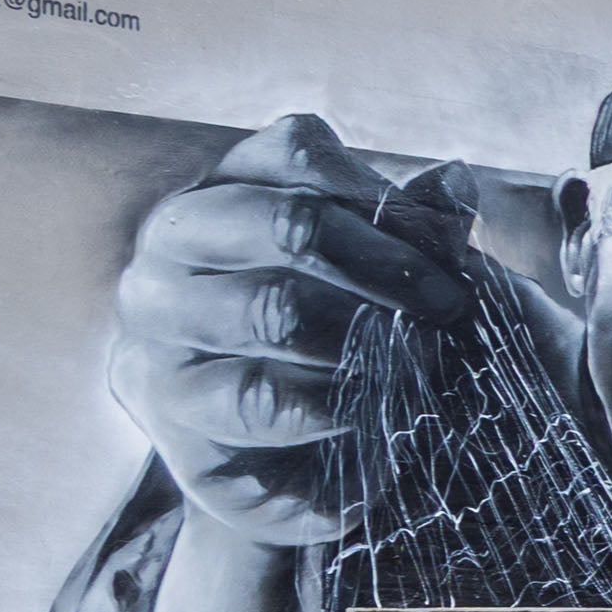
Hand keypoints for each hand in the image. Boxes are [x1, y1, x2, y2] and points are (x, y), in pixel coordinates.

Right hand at [108, 115, 470, 546]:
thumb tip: (454, 181)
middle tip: (451, 310)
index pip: (299, 151)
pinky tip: (372, 419)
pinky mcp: (167, 404)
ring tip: (423, 365)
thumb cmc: (345, 338)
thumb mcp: (388, 274)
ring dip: (368, 339)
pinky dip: (333, 408)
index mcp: (228, 187)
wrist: (294, 460)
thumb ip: (418, 228)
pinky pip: (258, 398)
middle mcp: (174, 242)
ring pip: (272, 308)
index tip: (447, 247)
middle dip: (393, 268)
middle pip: (291, 223)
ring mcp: (157, 319)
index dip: (385, 197)